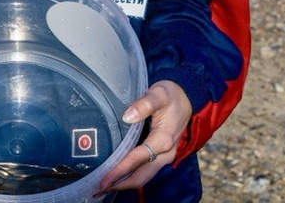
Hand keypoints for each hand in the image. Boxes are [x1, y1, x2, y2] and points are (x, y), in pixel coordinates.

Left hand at [95, 80, 191, 195]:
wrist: (187, 97)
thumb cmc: (171, 95)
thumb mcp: (159, 94)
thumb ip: (144, 104)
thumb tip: (127, 116)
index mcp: (163, 139)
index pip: (137, 159)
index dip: (119, 170)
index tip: (104, 179)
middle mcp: (164, 153)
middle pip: (140, 176)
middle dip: (119, 185)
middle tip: (97, 189)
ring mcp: (164, 156)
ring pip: (143, 176)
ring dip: (124, 183)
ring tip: (103, 186)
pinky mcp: (160, 154)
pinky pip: (145, 170)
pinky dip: (130, 176)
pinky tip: (116, 175)